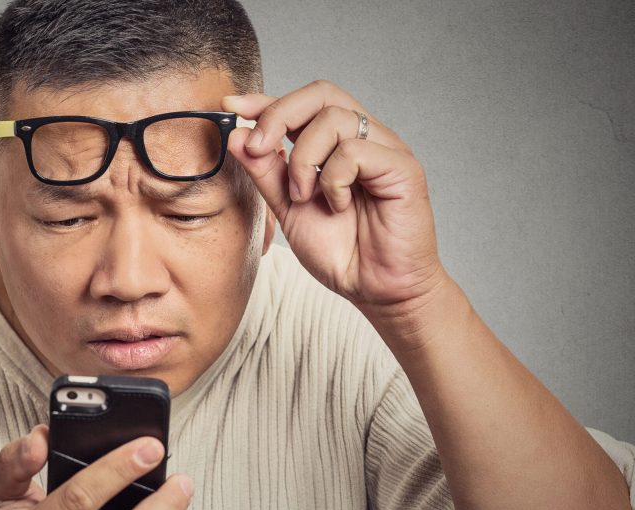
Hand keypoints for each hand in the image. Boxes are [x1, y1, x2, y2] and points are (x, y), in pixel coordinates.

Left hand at [224, 81, 447, 316]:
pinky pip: (356, 151)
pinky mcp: (403, 168)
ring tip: (303, 196)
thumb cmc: (340, 251)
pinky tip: (337, 206)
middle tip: (256, 148)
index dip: (266, 100)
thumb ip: (266, 173)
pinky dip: (333, 179)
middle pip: (321, 94)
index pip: (302, 104)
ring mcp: (386, 149)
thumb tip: (236, 135)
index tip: (231, 105)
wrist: (375, 290)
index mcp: (337, 144)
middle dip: (278, 115)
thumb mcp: (288, 208)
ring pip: (334, 119)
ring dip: (304, 159)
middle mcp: (364, 139)